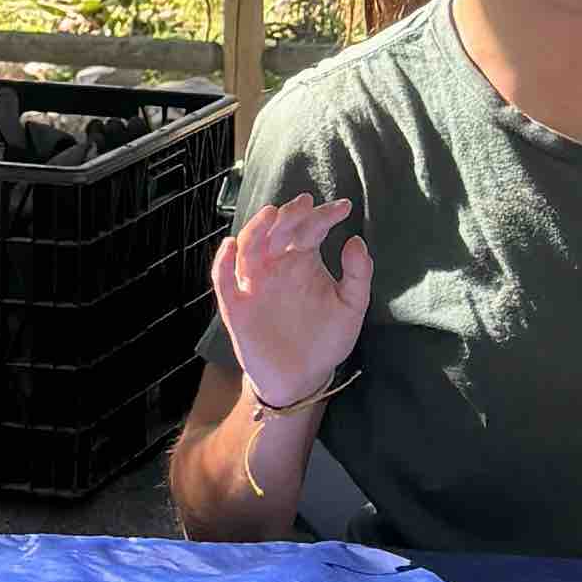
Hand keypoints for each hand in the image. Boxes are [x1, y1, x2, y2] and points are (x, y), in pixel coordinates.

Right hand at [213, 195, 372, 411]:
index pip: (310, 228)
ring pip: (249, 246)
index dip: (324, 215)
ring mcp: (254, 283)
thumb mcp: (351, 307)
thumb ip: (357, 275)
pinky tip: (231, 246)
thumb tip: (356, 241)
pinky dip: (223, 261)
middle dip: (292, 214)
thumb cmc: (326, 339)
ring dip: (257, 227)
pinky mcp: (236, 305)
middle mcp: (277, 265)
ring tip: (272, 214)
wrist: (302, 377)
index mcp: (303, 261)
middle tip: (306, 204)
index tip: (344, 208)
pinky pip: (224, 279)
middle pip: (279, 229)